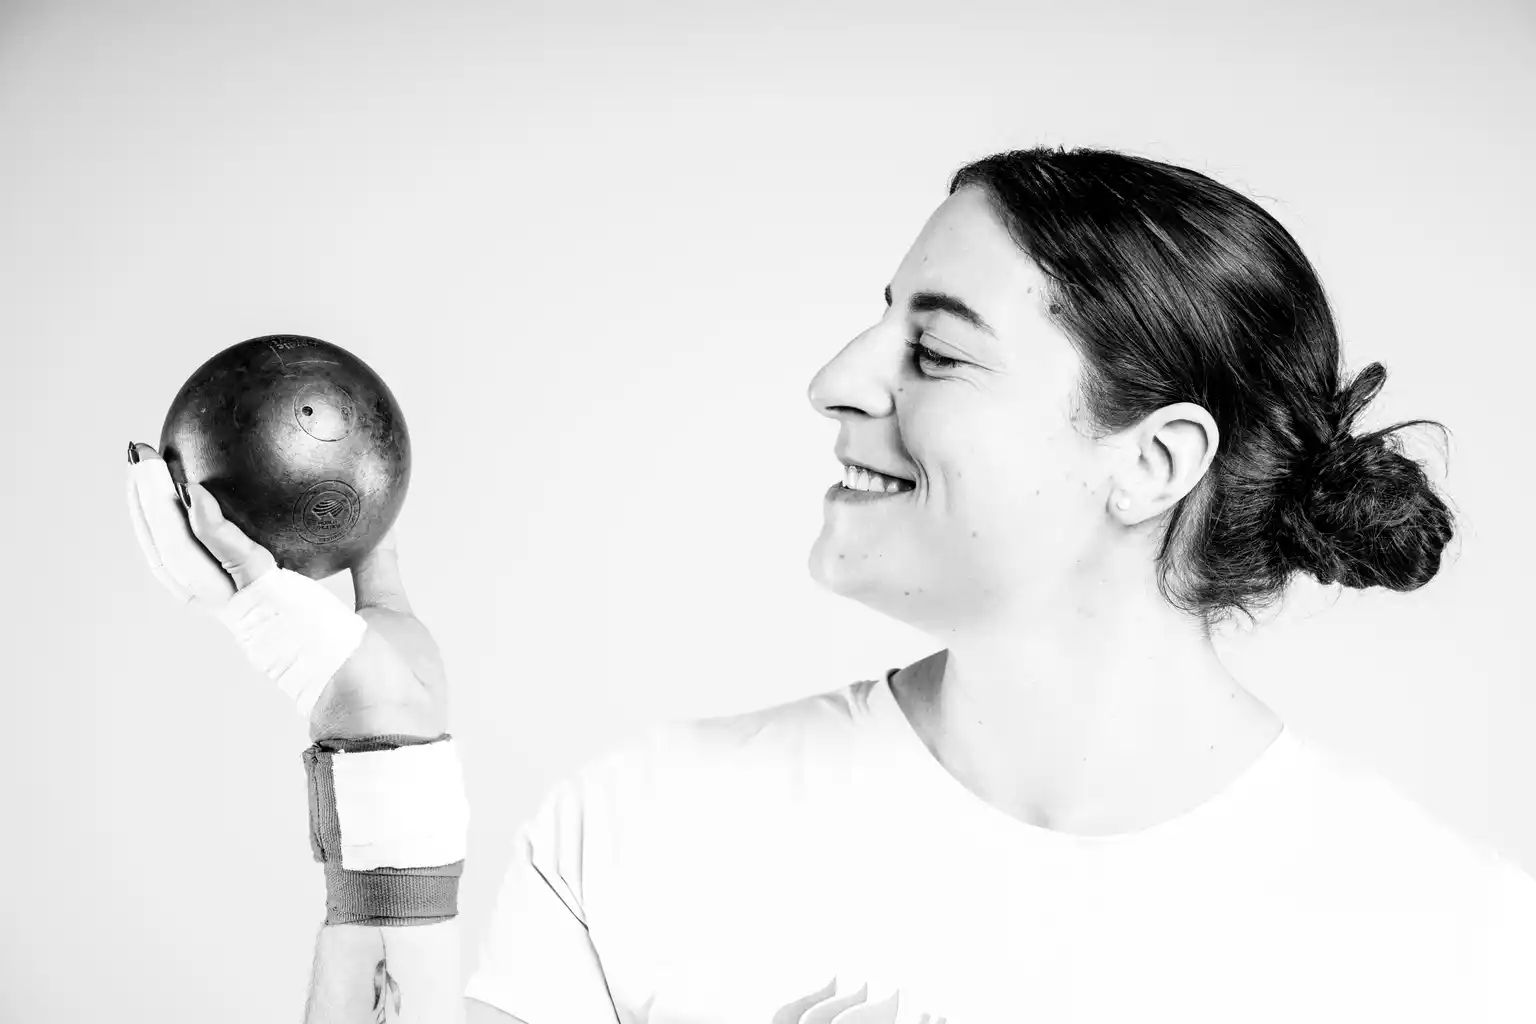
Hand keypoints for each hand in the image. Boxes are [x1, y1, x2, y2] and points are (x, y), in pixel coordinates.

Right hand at [126, 442, 447, 742]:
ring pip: (185, 562)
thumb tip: (385, 520)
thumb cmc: (398, 684)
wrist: (398, 720)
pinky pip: (231, 560)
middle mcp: (255, 623)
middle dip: (154, 518)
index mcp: (276, 623)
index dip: (193, 539)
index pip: (219, 574)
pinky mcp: (267, 612)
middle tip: (143, 470)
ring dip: (156, 513)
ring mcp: (255, 620)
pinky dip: (208, 526)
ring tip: (142, 465)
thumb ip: (376, 565)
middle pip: (183, 564)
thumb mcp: (385, 606)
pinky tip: (194, 492)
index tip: (181, 496)